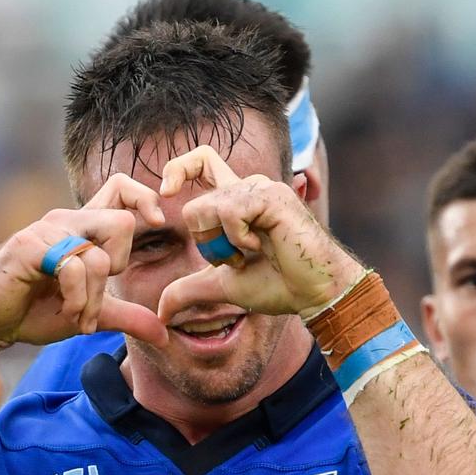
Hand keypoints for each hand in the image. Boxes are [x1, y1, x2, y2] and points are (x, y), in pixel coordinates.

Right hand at [0, 200, 168, 348]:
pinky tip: (65, 311)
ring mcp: (47, 231)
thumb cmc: (35, 310)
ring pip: (98, 255)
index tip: (158, 224)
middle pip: (122, 222)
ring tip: (78, 315)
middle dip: (118, 266)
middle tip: (97, 294)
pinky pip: (73, 267)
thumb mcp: (91, 314)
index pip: (120, 187)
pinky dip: (76, 298)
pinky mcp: (30, 246)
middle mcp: (67, 221)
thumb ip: (127, 317)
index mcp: (83, 228)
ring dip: (94, 297)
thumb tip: (163, 333)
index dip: (145, 197)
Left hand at [156, 145, 365, 323]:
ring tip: (251, 254)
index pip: (201, 162)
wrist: (314, 292)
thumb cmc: (278, 285)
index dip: (177, 169)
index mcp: (236, 201)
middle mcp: (248, 188)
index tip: (166, 194)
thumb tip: (160, 312)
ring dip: (223, 244)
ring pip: (207, 208)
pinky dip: (237, 239)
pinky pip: (229, 212)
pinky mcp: (271, 197)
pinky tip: (261, 247)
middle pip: (195, 199)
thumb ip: (189, 290)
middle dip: (203, 240)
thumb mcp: (222, 286)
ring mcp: (261, 189)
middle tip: (232, 258)